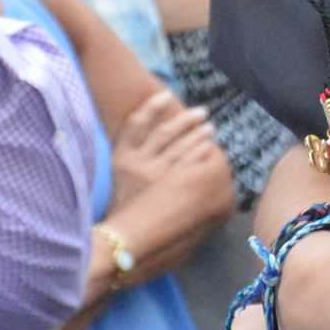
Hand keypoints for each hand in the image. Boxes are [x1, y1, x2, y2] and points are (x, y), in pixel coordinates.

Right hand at [111, 89, 214, 209]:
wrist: (123, 235)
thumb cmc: (124, 201)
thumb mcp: (119, 174)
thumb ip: (134, 152)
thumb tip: (156, 129)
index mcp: (121, 157)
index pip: (135, 124)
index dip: (151, 107)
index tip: (167, 95)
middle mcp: (137, 164)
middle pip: (164, 133)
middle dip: (185, 119)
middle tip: (202, 112)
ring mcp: (154, 177)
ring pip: (180, 148)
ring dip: (198, 135)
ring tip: (210, 128)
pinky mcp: (169, 191)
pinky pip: (189, 167)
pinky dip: (201, 154)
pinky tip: (210, 149)